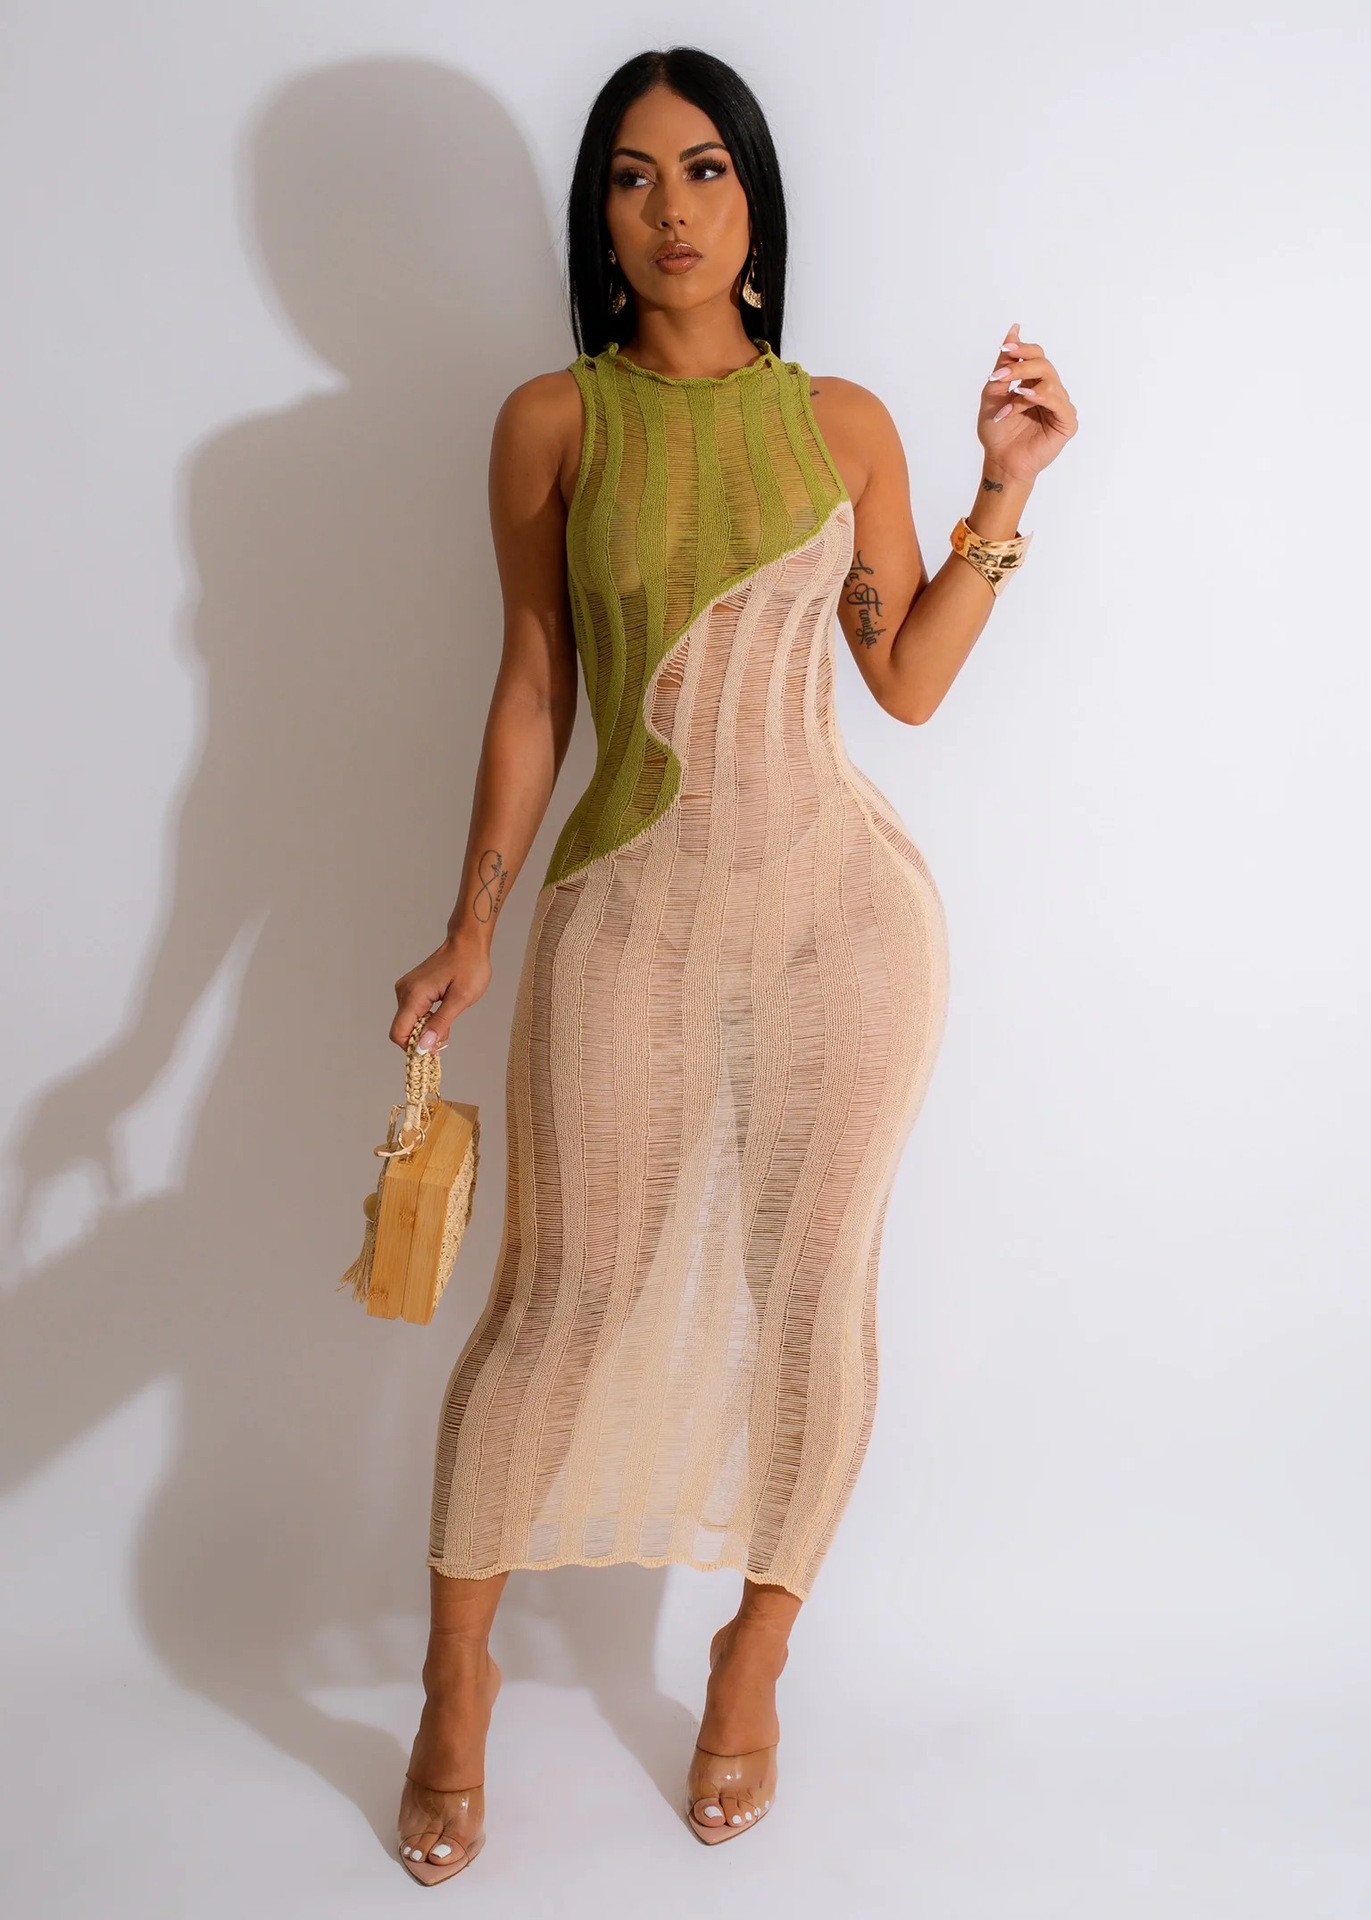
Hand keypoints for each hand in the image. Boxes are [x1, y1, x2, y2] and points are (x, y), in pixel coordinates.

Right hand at [390, 936, 492, 1052]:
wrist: (468, 943)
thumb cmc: (469, 967)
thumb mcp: (460, 999)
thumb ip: (441, 1024)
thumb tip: (424, 1047)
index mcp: (414, 995)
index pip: (399, 1033)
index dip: (413, 1047)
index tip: (433, 1050)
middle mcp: (404, 991)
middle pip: (403, 1029)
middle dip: (423, 1039)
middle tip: (447, 1035)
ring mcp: (406, 989)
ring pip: (409, 1022)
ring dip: (426, 1029)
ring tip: (448, 1018)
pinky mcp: (412, 988)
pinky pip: (413, 1012)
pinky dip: (426, 1019)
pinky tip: (443, 1011)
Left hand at [977, 322, 1078, 482]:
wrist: (999, 461)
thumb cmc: (997, 432)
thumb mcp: (994, 392)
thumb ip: (1005, 363)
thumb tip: (1014, 329)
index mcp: (1034, 383)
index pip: (1036, 355)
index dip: (1022, 349)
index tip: (1004, 349)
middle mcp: (1050, 392)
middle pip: (1044, 365)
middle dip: (1021, 365)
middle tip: (1000, 376)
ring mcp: (1060, 407)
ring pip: (1050, 382)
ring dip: (1024, 387)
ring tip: (1007, 400)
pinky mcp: (1067, 422)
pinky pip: (1058, 403)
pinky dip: (1040, 398)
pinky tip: (1024, 398)